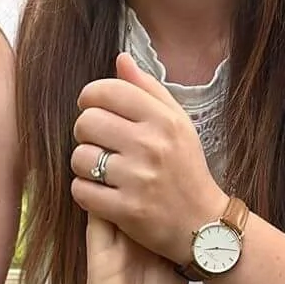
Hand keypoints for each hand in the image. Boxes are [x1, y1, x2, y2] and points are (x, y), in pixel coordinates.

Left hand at [71, 53, 225, 262]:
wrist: (204, 224)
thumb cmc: (187, 168)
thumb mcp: (178, 123)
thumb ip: (148, 89)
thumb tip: (120, 59)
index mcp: (163, 120)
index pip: (106, 91)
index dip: (90, 97)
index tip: (93, 109)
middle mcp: (151, 146)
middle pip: (86, 122)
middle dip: (85, 132)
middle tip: (98, 142)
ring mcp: (138, 179)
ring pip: (80, 157)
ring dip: (84, 164)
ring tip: (100, 169)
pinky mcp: (126, 210)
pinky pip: (81, 190)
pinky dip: (85, 191)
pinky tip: (100, 191)